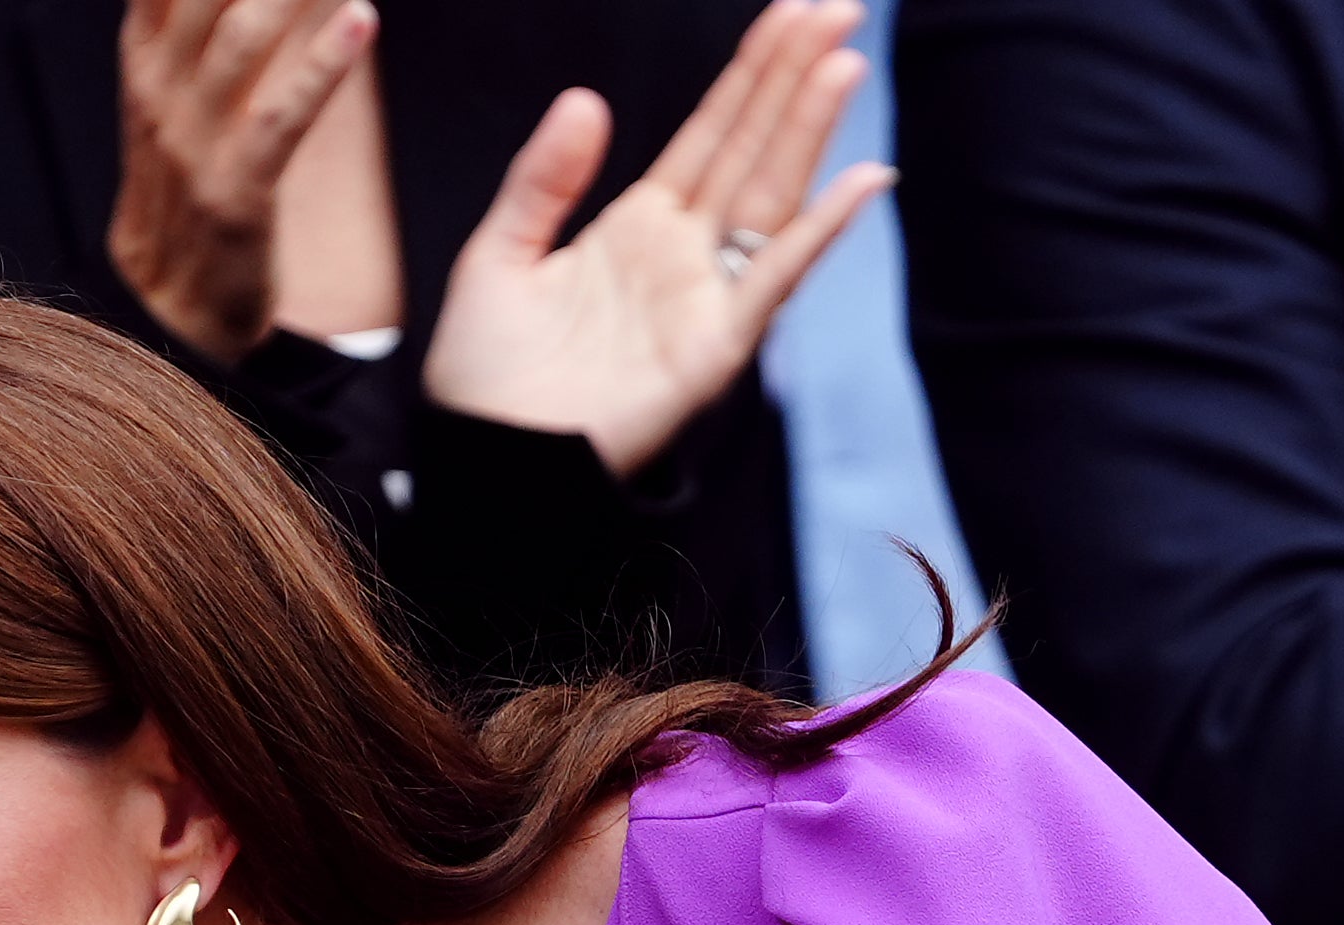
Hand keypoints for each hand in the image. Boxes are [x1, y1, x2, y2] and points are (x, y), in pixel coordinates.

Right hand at [107, 0, 383, 363]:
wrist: (166, 313)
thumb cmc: (186, 196)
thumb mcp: (170, 100)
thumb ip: (192, 29)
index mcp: (144, 59)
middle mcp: (159, 90)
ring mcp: (191, 142)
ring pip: (243, 34)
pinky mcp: (235, 191)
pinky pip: (280, 115)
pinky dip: (321, 64)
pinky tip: (360, 21)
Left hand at [418, 0, 889, 475]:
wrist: (483, 460)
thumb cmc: (486, 376)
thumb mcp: (500, 253)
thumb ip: (543, 180)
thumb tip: (586, 100)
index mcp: (639, 226)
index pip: (711, 132)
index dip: (752, 72)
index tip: (793, 11)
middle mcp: (684, 256)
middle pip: (752, 150)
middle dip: (794, 80)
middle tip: (840, 8)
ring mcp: (704, 300)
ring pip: (770, 198)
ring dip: (809, 133)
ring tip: (843, 65)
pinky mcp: (713, 350)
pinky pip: (772, 281)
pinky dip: (817, 233)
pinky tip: (860, 181)